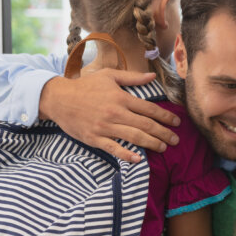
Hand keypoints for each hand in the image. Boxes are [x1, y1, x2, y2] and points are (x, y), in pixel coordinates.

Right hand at [39, 69, 180, 161]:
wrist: (58, 98)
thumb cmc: (85, 86)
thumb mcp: (109, 76)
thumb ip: (132, 77)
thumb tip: (153, 76)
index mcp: (121, 98)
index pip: (149, 109)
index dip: (165, 116)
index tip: (177, 122)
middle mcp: (115, 113)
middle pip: (146, 125)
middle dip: (164, 133)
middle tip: (176, 140)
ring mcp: (105, 127)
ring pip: (134, 137)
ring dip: (152, 144)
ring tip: (164, 148)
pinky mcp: (94, 138)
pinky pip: (113, 149)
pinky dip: (127, 155)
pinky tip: (139, 159)